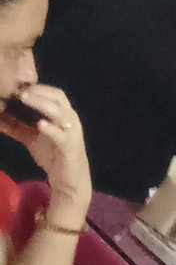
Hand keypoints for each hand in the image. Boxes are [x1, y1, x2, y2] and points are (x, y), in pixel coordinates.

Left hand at [0, 85, 91, 206]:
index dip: (36, 87)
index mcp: (62, 114)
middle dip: (39, 92)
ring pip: (60, 113)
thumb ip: (15, 126)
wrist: (70, 179)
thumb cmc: (52, 155)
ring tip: (24, 98)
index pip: (52, 93)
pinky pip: (61, 135)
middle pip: (58, 97)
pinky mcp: (70, 147)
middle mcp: (70, 119)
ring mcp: (72, 132)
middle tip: (18, 90)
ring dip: (42, 104)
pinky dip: (51, 128)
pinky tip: (39, 124)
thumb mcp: (30, 138)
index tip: (17, 85)